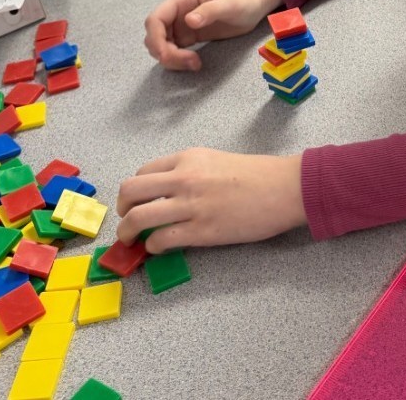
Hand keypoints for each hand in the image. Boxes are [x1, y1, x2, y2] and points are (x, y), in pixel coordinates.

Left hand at [116, 149, 306, 249]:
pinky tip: (159, 247)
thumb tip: (168, 192)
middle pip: (130, 191)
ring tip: (131, 241)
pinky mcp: (201, 231)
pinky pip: (160, 240)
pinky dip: (153, 246)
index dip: (134, 191)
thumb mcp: (216, 160)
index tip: (136, 202)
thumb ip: (190, 172)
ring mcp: (191, 205)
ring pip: (138, 218)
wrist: (284, 188)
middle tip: (127, 220)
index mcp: (188, 158)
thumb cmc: (257, 174)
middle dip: (121, 209)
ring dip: (127, 232)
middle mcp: (184, 178)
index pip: (143, 173)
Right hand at [144, 0, 280, 70]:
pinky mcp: (188, 37)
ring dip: (172, 58)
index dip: (155, 38)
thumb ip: (209, 11)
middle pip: (154, 36)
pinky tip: (195, 63)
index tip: (165, 54)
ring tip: (195, 63)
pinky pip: (173, 50)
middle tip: (189, 62)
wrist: (255, 5)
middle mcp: (177, 12)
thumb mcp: (229, 4)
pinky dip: (178, 60)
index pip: (155, 19)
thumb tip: (188, 21)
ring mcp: (181, 25)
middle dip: (165, 52)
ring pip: (162, 46)